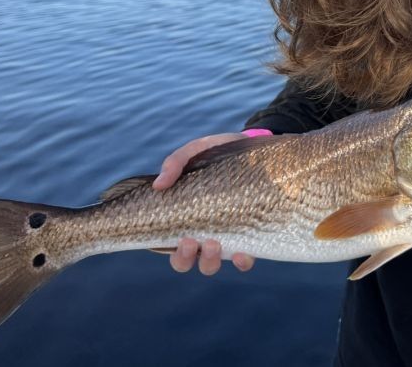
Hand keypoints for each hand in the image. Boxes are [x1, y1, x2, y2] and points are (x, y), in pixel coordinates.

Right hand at [152, 132, 258, 275]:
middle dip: (185, 258)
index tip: (179, 238)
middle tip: (190, 241)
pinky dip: (241, 262)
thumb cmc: (218, 153)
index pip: (170, 246)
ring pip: (211, 264)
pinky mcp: (249, 234)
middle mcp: (202, 233)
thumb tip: (158, 184)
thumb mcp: (196, 150)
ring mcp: (225, 236)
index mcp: (185, 217)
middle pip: (186, 261)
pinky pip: (244, 259)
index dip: (172, 251)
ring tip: (214, 243)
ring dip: (209, 261)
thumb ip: (176, 162)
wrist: (253, 147)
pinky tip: (241, 254)